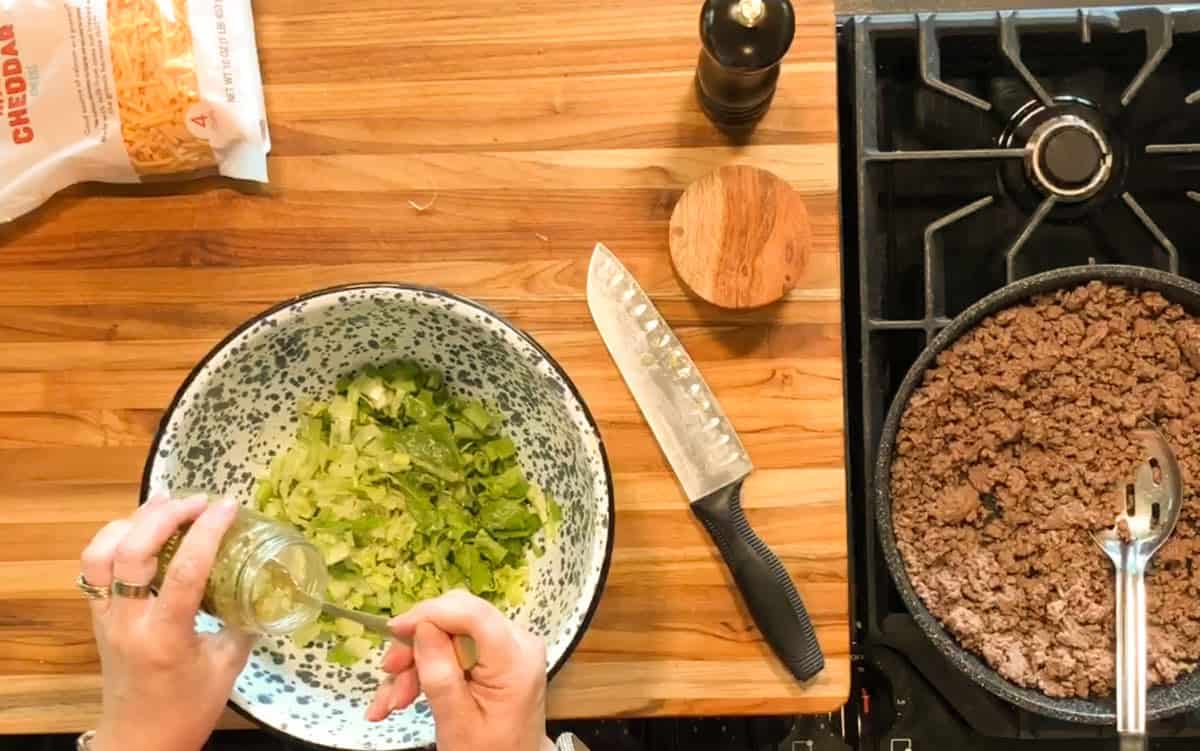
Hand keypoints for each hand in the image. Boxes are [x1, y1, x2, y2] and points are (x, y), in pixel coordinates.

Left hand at [80, 494, 254, 750]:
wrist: (140, 741)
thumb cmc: (188, 709)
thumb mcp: (228, 667)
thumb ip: (244, 623)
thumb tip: (267, 584)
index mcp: (166, 636)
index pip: (186, 571)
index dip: (208, 531)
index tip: (229, 506)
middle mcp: (129, 621)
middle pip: (131, 551)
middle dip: (164, 515)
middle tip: (198, 501)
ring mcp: (106, 617)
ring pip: (100, 553)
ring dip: (132, 522)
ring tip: (164, 506)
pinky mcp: (97, 616)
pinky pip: (93, 567)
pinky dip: (114, 540)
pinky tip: (140, 531)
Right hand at [366, 590, 553, 750]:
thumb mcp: (457, 723)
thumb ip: (440, 674)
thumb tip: (422, 627)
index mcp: (516, 660)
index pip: (474, 614)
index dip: (430, 613)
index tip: (395, 631)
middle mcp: (518, 642)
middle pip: (457, 617)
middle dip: (417, 644)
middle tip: (390, 673)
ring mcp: (508, 645)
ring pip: (449, 630)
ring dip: (416, 661)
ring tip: (393, 701)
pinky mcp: (496, 652)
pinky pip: (455, 645)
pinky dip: (427, 666)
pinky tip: (403, 695)